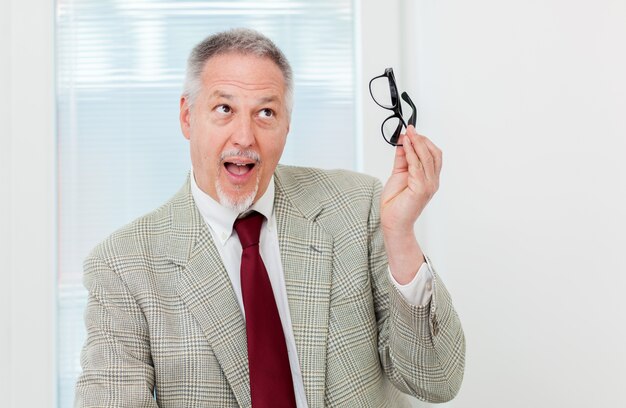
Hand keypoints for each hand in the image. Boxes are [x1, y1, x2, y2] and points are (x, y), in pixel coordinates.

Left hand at [380, 125, 441, 282]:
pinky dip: (411, 153)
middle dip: (421, 139)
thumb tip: (403, 142)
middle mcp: (432, 181)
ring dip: (416, 143)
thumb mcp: (399, 174)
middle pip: (433, 153)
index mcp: (430, 178)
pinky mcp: (421, 188)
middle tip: (410, 129)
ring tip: (408, 133)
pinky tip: (405, 145)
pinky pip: (417, 166)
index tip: (411, 131)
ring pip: (426, 157)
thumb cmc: (396, 203)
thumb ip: (402, 159)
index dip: (423, 141)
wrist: (393, 221)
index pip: (433, 155)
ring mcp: (428, 185)